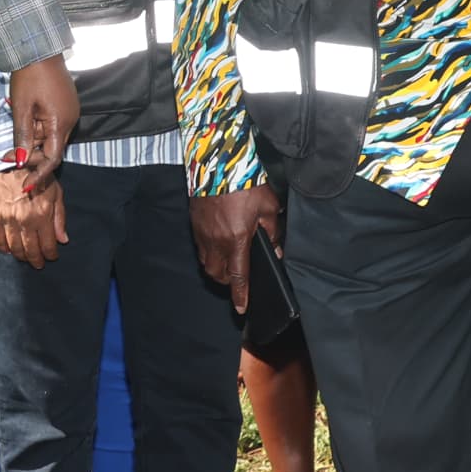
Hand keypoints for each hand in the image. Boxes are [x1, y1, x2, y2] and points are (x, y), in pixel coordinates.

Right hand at [0, 166, 64, 267]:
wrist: (9, 160)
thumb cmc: (34, 173)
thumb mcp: (55, 191)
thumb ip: (59, 217)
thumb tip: (63, 239)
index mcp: (42, 214)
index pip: (47, 244)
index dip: (50, 254)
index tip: (51, 256)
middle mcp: (25, 219)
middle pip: (31, 250)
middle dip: (36, 260)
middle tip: (38, 263)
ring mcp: (7, 219)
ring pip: (14, 248)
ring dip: (21, 256)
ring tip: (25, 257)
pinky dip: (3, 248)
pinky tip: (8, 250)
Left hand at [3, 55, 78, 187]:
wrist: (39, 49)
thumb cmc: (29, 76)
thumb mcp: (21, 109)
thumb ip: (21, 137)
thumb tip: (19, 161)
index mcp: (61, 123)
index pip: (52, 159)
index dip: (39, 174)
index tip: (26, 186)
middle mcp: (70, 121)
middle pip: (51, 150)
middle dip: (29, 157)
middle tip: (6, 158)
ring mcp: (69, 112)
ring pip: (50, 138)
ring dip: (31, 143)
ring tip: (9, 144)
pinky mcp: (65, 105)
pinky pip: (51, 126)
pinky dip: (37, 131)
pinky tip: (22, 126)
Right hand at [187, 182, 284, 313]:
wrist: (218, 162)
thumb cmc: (245, 183)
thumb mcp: (268, 206)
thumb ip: (273, 232)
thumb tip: (276, 250)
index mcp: (237, 238)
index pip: (238, 276)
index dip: (240, 295)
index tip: (241, 308)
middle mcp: (216, 240)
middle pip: (218, 275)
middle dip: (227, 282)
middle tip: (238, 279)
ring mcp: (202, 232)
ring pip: (207, 263)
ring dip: (217, 269)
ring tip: (228, 263)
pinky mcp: (194, 223)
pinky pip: (201, 247)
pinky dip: (209, 253)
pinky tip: (219, 243)